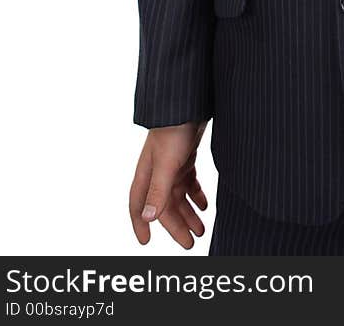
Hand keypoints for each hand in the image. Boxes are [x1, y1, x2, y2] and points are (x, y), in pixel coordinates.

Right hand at [129, 121, 209, 248]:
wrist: (189, 101)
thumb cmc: (173, 129)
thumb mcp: (166, 163)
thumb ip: (158, 190)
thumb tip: (148, 218)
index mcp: (147, 174)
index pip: (138, 205)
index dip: (140, 224)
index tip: (146, 242)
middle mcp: (156, 171)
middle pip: (164, 205)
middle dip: (176, 225)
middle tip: (190, 242)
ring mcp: (171, 164)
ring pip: (178, 196)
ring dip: (189, 212)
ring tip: (201, 228)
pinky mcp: (185, 155)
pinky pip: (189, 182)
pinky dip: (196, 194)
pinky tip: (205, 205)